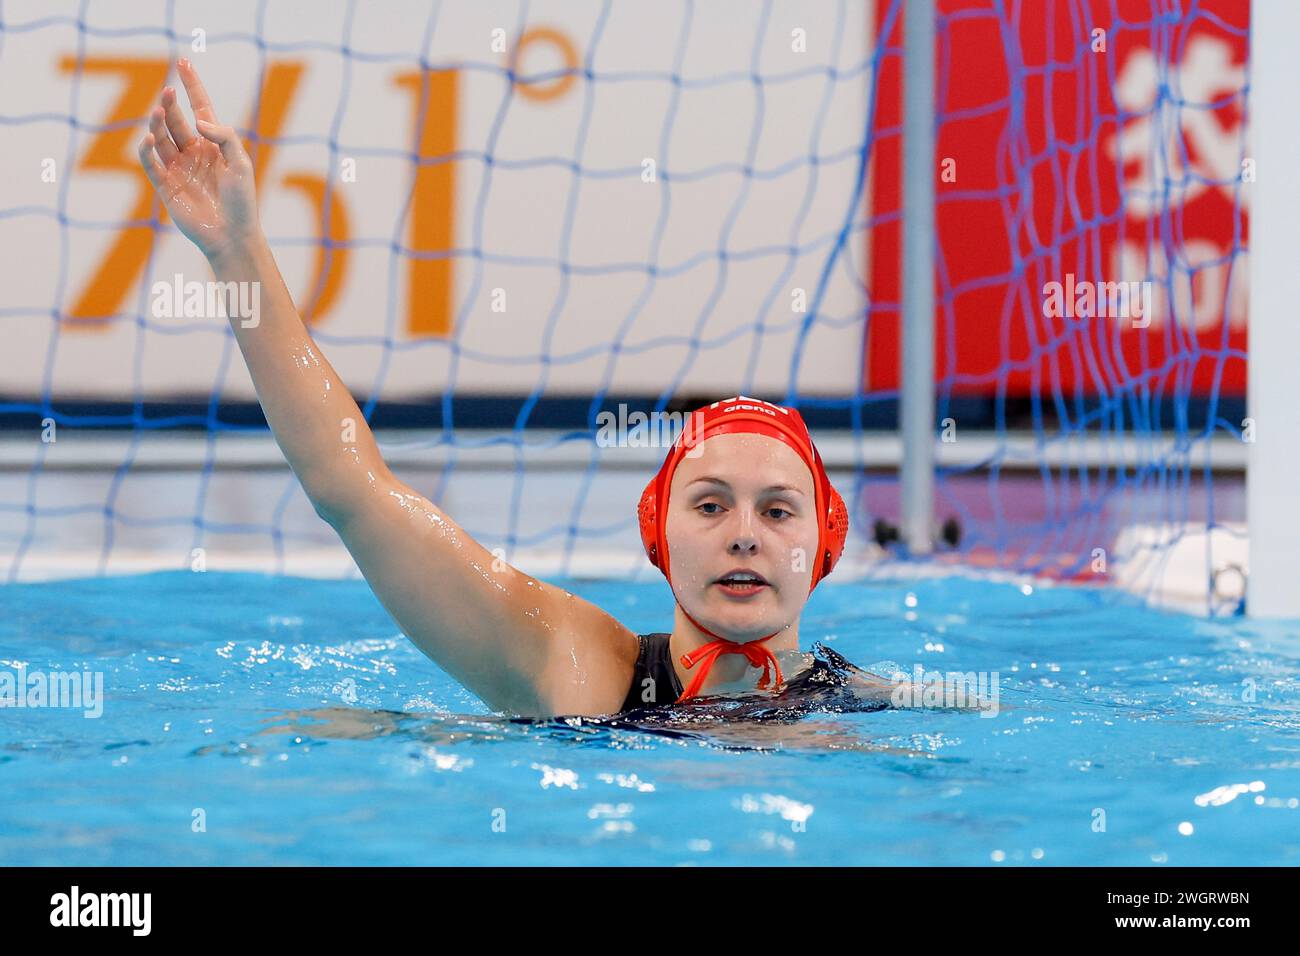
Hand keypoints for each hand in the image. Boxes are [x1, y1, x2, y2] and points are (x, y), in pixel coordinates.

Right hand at [137, 57, 260, 261]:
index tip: (182, 61)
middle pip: (176, 120)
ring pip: (161, 137)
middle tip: (168, 92)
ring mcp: (178, 168)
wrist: (232, 235)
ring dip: (157, 123)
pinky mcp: (165, 185)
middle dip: (170, 104)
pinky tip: (149, 138)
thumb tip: (198, 121)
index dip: (191, 85)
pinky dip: (146, 149)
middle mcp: (194, 153)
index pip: (200, 108)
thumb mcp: (241, 164)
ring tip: (158, 112)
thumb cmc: (242, 201)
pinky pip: (150, 162)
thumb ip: (224, 137)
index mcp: (214, 145)